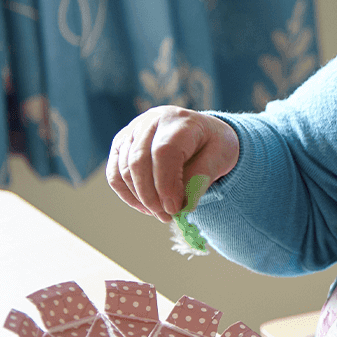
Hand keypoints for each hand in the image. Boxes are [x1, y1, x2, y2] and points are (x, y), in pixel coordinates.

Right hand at [106, 106, 238, 220]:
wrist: (203, 133)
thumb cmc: (213, 145)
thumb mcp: (221, 157)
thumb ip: (203, 177)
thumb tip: (184, 204)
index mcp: (180, 121)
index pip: (164, 151)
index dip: (166, 184)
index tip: (175, 208)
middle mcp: (152, 121)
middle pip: (139, 161)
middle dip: (151, 196)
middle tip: (167, 216)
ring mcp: (132, 131)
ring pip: (124, 169)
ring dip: (140, 198)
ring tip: (161, 213)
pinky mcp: (121, 144)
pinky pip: (114, 174)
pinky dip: (128, 195)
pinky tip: (146, 207)